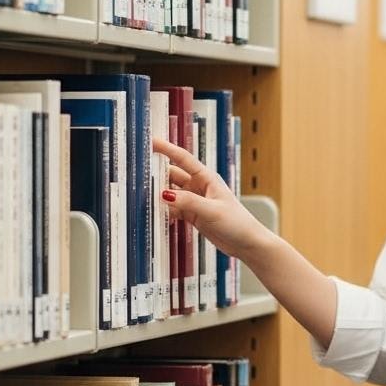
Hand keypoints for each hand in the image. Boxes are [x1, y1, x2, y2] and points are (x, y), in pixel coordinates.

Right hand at [153, 136, 271, 264]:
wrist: (247, 244)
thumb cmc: (237, 223)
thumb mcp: (212, 211)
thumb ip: (188, 202)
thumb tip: (164, 194)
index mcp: (207, 179)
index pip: (183, 159)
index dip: (166, 149)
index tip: (150, 142)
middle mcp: (199, 187)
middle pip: (172, 176)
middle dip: (157, 175)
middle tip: (138, 177)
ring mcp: (195, 201)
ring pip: (171, 193)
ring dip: (159, 196)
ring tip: (142, 198)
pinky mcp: (193, 215)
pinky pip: (174, 209)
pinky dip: (165, 211)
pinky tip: (157, 216)